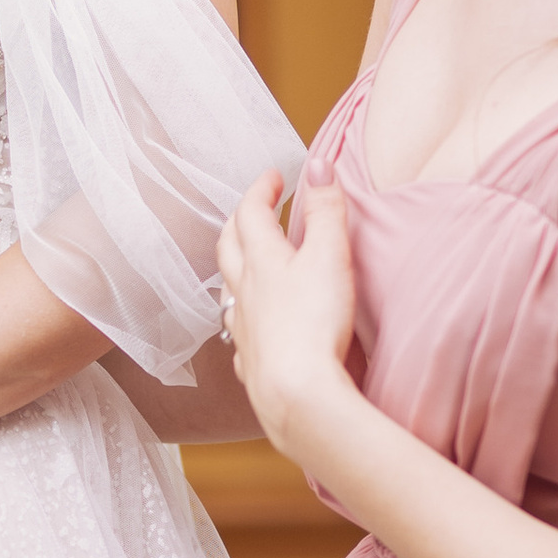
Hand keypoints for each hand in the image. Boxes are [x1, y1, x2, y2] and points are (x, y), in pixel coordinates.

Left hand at [216, 171, 358, 461]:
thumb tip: (318, 164)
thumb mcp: (330, 257)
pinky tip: (251, 327)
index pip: (251, 212)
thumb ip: (326, 210)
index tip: (274, 176)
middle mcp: (242, 291)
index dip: (261, 190)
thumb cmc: (314, 323)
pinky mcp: (251, 361)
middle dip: (239, 221)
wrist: (296, 393)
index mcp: (261, 260)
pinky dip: (243, 318)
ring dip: (235, 268)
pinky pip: (239, 332)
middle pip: (229, 247)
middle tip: (254, 209)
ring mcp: (242, 327)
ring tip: (248, 264)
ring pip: (228, 289)